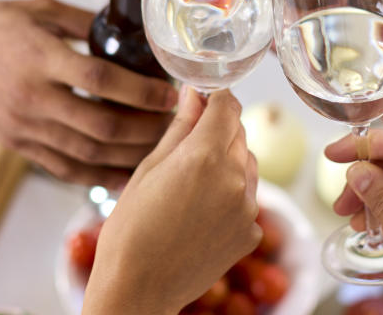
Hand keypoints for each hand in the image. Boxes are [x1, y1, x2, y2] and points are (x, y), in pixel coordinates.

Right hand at [0, 0, 176, 185]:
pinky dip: (97, 176)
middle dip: (145, 130)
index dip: (141, 91)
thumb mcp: (38, 9)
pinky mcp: (16, 144)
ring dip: (128, 156)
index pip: (100, 81)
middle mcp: (32, 98)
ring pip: (85, 154)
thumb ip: (84, 22)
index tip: (170, 93)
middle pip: (99, 126)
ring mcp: (23, 126)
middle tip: (174, 125)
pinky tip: (125, 175)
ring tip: (159, 149)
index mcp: (40, 58)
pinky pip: (62, 168)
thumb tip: (131, 30)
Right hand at [83, 89, 260, 314]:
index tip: (202, 101)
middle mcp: (234, 178)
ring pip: (247, 164)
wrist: (139, 288)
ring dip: (228, 163)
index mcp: (204, 155)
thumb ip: (180, 128)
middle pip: (238, 133)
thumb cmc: (131, 229)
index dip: (214, 99)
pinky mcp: (251, 231)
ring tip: (192, 185)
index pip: (227, 105)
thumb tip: (193, 95)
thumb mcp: (148, 168)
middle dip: (218, 132)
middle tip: (186, 151)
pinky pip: (248, 198)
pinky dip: (233, 196)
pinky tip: (202, 212)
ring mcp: (247, 207)